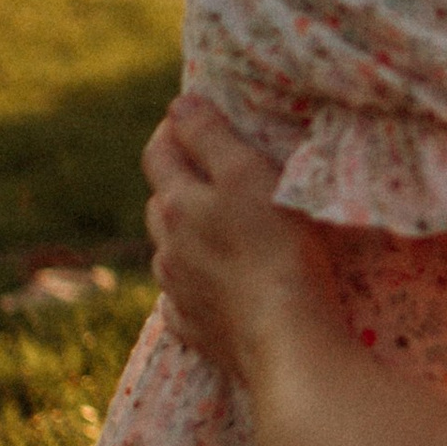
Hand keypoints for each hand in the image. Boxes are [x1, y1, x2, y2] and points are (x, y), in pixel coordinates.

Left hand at [143, 95, 334, 377]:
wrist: (287, 339)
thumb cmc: (278, 248)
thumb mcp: (248, 174)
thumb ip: (209, 137)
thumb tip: (179, 106)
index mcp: (176, 204)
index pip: (159, 153)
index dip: (174, 130)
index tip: (194, 118)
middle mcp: (167, 248)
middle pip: (162, 202)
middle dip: (180, 182)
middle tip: (214, 172)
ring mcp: (179, 293)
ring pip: (172, 251)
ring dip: (188, 235)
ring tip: (222, 229)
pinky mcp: (197, 330)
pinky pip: (185, 300)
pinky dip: (196, 286)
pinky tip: (217, 286)